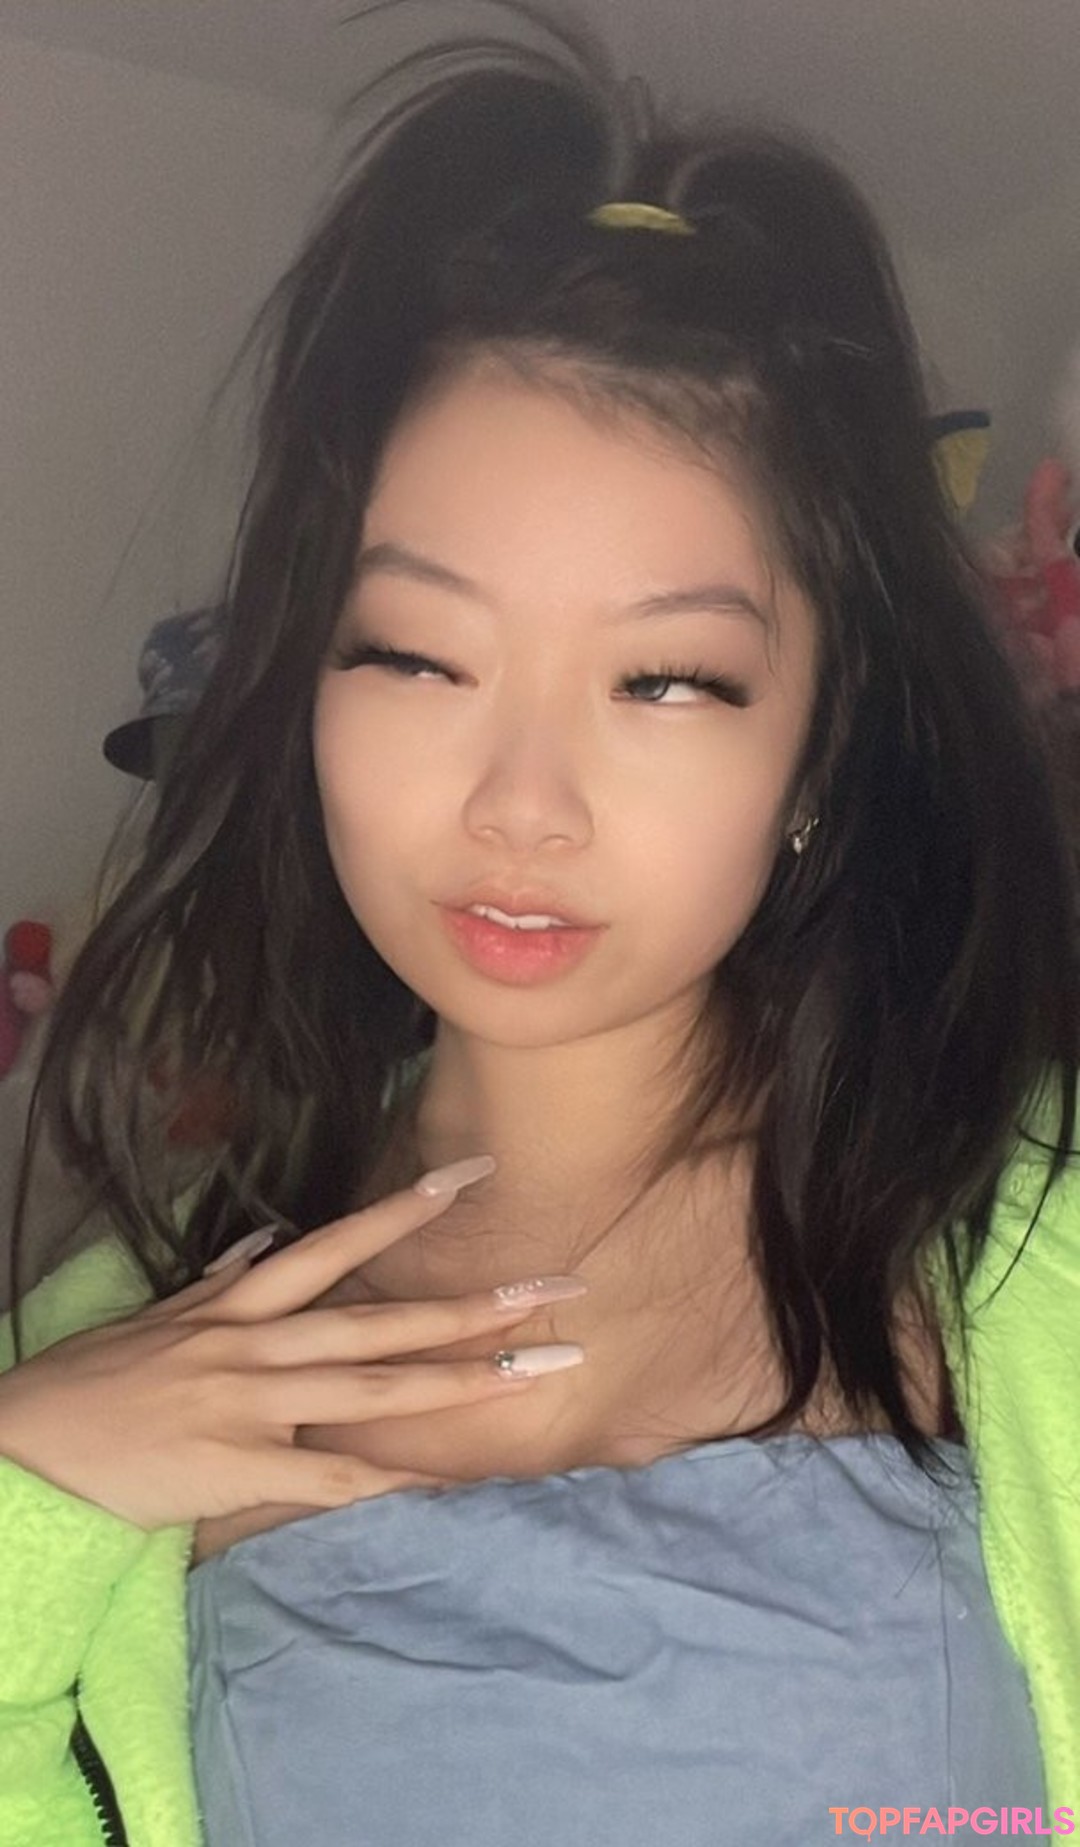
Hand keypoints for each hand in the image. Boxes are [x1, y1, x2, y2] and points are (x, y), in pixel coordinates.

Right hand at [0, 1170, 582, 1529]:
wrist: (26, 1449)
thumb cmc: (95, 1385)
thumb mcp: (157, 1319)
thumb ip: (218, 1289)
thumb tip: (259, 1254)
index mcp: (240, 1303)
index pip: (339, 1244)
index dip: (407, 1209)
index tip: (474, 1175)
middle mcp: (255, 1343)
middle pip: (382, 1319)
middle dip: (474, 1305)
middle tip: (558, 1287)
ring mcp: (249, 1406)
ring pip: (373, 1390)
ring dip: (459, 1381)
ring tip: (535, 1371)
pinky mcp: (235, 1470)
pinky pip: (324, 1476)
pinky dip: (383, 1477)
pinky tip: (442, 1479)